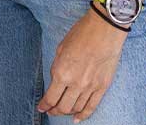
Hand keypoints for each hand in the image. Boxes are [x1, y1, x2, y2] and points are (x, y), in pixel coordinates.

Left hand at [37, 7, 127, 121]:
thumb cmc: (81, 34)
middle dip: (55, 111)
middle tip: (52, 110)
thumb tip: (56, 80)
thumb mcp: (61, 49)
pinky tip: (77, 118)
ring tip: (64, 111)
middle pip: (63, 107)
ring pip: (76, 108)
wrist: (104, 29)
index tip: (41, 107)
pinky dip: (83, 115)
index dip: (44, 105)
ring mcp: (90, 87)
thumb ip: (57, 67)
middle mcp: (75, 83)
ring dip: (68, 112)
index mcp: (62, 72)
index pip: (50, 98)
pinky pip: (92, 107)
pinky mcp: (102, 86)